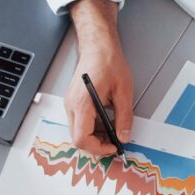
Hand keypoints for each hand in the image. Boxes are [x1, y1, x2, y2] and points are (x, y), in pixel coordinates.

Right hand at [64, 0, 132, 155]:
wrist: (98, 46)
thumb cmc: (108, 62)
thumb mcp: (123, 91)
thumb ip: (124, 117)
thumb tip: (124, 136)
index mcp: (82, 103)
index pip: (82, 138)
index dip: (98, 148)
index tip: (114, 147)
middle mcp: (71, 105)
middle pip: (77, 138)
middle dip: (96, 145)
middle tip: (114, 143)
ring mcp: (70, 103)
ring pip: (77, 131)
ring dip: (94, 136)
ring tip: (112, 131)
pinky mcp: (73, 101)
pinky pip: (79, 122)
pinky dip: (92, 127)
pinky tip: (105, 122)